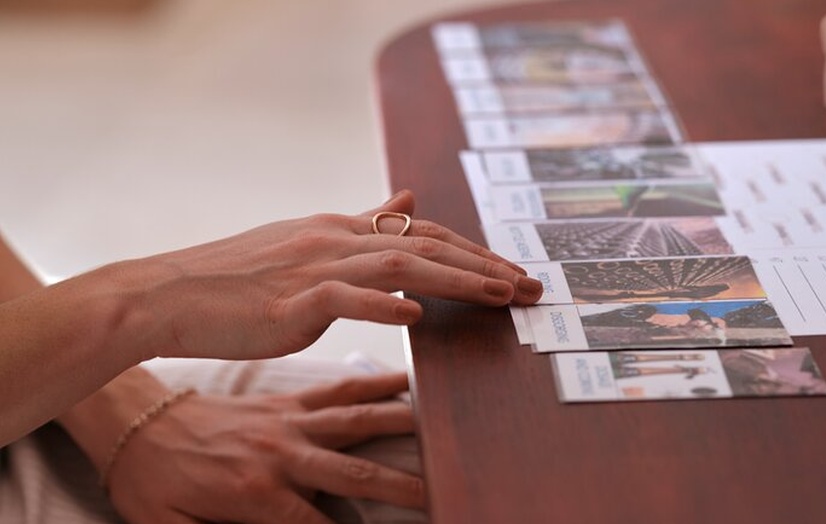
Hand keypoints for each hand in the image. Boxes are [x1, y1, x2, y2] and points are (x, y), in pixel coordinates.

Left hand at [105, 372, 420, 523]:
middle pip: (354, 476)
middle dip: (401, 489)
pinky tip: (405, 380)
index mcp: (254, 493)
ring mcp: (289, 421)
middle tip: (440, 494)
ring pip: (356, 421)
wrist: (137, 423)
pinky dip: (373, 383)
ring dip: (400, 425)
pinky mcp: (288, 400)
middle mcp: (281, 454)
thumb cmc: (153, 486)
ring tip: (440, 426)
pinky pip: (337, 390)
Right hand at [116, 189, 541, 360]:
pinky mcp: (288, 301)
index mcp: (338, 228)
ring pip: (398, 265)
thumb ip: (362, 222)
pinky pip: (344, 298)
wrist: (170, 294)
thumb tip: (408, 198)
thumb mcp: (306, 239)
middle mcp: (333, 239)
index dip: (472, 251)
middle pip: (424, 245)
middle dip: (483, 264)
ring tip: (500, 295)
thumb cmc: (238, 277)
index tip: (510, 270)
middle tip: (529, 285)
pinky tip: (416, 314)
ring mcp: (311, 267)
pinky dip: (382, 304)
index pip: (421, 233)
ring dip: (456, 279)